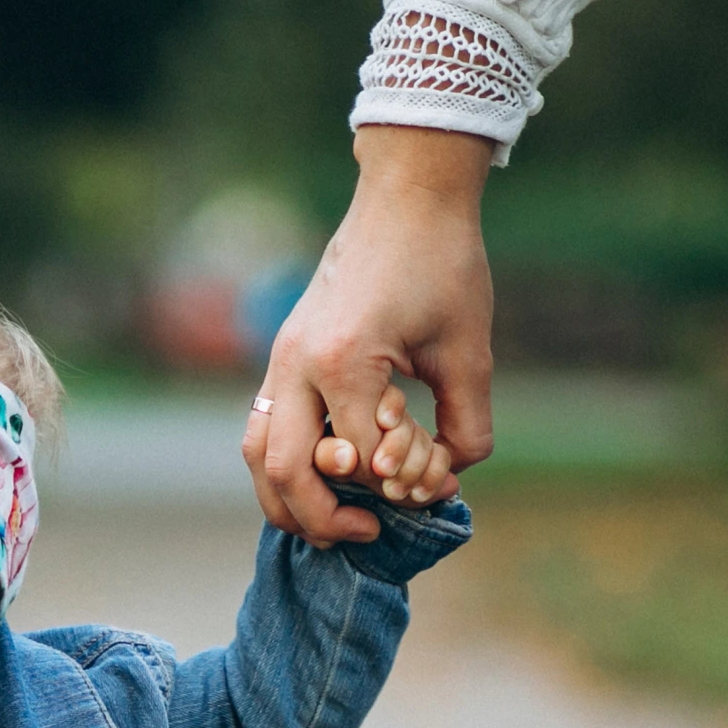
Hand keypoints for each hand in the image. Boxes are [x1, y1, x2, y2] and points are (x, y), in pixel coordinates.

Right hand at [246, 126, 496, 545]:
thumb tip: (449, 479)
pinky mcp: (281, 357)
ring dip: (287, 501)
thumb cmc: (443, 263)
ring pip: (257, 455)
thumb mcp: (469, 350)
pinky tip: (323, 478)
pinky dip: (282, 466)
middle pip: (285, 471)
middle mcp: (296, 364)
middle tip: (369, 531)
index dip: (399, 483)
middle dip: (324, 517)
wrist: (405, 197)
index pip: (360, 459)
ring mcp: (280, 360)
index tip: (437, 484)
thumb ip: (466, 425)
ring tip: (332, 522)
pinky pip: (261, 428)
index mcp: (343, 361)